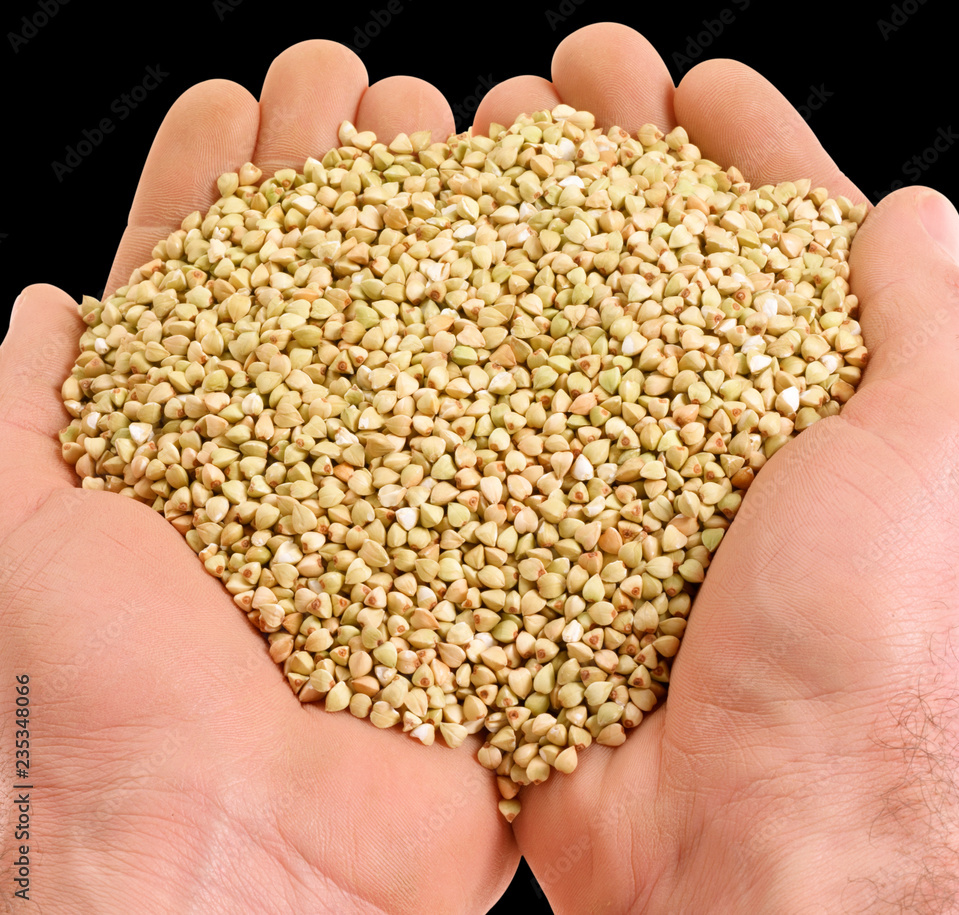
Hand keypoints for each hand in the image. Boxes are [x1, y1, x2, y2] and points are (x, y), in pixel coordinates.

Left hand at [0, 42, 518, 912]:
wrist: (235, 874)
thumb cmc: (93, 720)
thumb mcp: (11, 535)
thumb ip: (13, 415)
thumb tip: (38, 311)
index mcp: (191, 458)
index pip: (209, 286)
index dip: (223, 186)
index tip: (246, 101)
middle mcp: (307, 474)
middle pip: (333, 294)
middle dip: (345, 179)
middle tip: (372, 93)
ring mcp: (407, 514)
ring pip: (431, 343)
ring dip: (439, 233)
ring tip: (455, 131)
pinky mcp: (488, 569)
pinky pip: (519, 445)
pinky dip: (531, 355)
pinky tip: (544, 267)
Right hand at [483, 24, 958, 912]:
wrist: (758, 850)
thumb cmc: (873, 660)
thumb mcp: (935, 460)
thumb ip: (929, 330)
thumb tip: (914, 219)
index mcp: (819, 412)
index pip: (780, 246)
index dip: (741, 153)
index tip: (694, 84)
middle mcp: (716, 448)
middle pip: (650, 275)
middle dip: (604, 173)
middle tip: (551, 96)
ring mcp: (619, 502)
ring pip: (556, 347)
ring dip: (517, 251)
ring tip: (471, 161)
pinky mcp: (540, 560)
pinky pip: (488, 450)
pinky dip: (454, 376)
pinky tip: (416, 301)